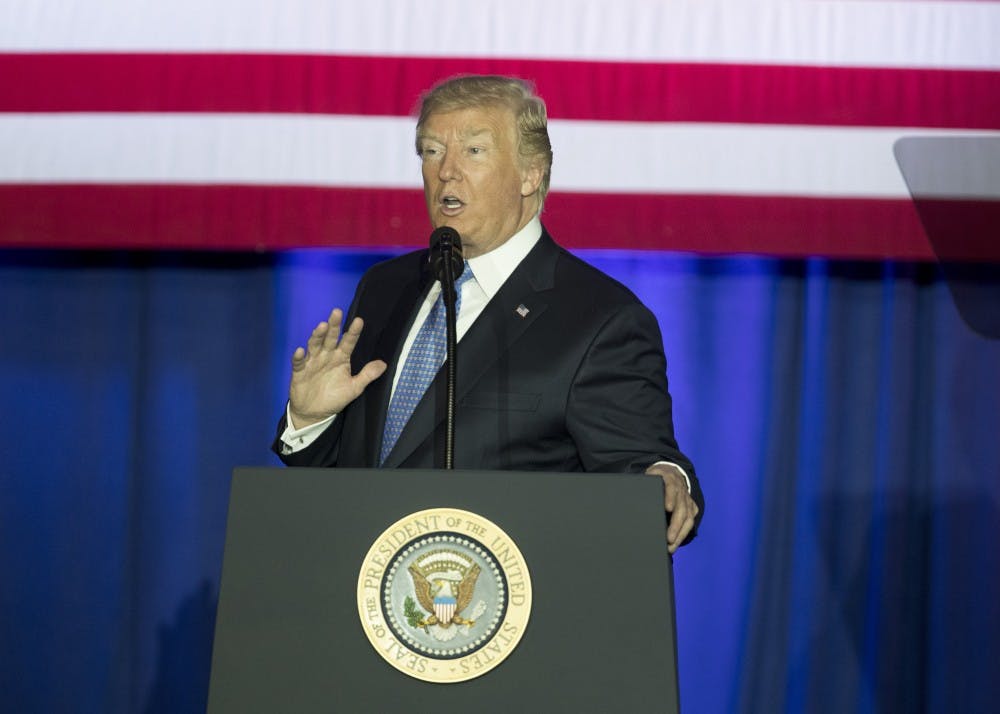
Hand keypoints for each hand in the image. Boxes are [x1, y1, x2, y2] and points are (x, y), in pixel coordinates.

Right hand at [287, 308, 386, 427]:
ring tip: (322, 326)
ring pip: (315, 345)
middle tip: (337, 312)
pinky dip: (299, 356)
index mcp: (341, 358)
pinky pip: (299, 362)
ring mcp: (313, 362)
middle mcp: (327, 356)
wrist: (314, 413)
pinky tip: (301, 350)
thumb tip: (384, 364)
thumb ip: (367, 375)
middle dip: (333, 326)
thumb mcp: (354, 388)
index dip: (353, 332)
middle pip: (330, 338)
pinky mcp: (300, 371)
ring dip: (317, 336)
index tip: (359, 321)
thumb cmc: (335, 398)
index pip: (348, 342)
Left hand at [646, 463, 699, 552]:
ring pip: (688, 517)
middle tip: (668, 539)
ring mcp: (687, 498)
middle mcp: (681, 488)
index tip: (668, 508)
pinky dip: (683, 533)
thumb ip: (642, 485)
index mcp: (669, 478)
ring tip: (671, 547)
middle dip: (675, 525)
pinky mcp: (691, 507)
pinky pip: (690, 521)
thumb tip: (629, 500)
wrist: (670, 473)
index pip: (671, 487)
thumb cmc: (654, 478)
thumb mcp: (648, 477)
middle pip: (681, 508)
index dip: (670, 497)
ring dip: (680, 534)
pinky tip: (676, 543)